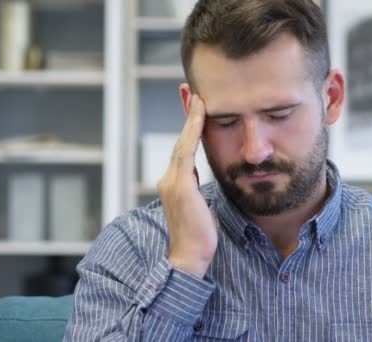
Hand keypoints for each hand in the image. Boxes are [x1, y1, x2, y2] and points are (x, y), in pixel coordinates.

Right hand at [157, 94, 216, 278]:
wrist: (190, 257)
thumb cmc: (200, 236)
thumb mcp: (201, 207)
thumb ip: (198, 189)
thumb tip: (203, 180)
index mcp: (176, 183)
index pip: (184, 147)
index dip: (189, 126)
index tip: (196, 106)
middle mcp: (169, 178)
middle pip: (181, 139)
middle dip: (187, 114)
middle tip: (189, 89)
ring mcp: (171, 182)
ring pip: (183, 142)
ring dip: (191, 117)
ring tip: (197, 96)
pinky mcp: (179, 186)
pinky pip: (186, 152)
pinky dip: (192, 131)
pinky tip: (200, 115)